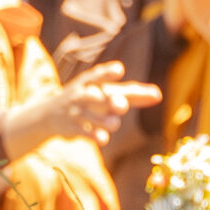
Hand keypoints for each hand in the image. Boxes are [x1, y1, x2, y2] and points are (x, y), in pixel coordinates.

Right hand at [5, 61, 162, 156]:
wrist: (50, 114)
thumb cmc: (88, 100)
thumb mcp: (104, 92)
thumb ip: (132, 94)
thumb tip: (159, 95)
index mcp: (90, 82)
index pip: (98, 75)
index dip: (108, 73)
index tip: (119, 70)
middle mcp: (82, 95)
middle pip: (98, 97)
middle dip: (111, 101)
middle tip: (122, 105)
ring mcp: (76, 112)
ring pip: (95, 118)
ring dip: (108, 122)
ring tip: (114, 123)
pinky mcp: (72, 127)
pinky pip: (86, 133)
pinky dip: (97, 136)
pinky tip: (103, 139)